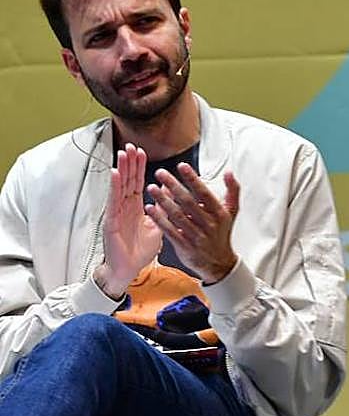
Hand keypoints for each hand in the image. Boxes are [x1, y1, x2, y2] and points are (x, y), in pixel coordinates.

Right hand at [96, 143, 162, 297]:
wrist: (127, 270)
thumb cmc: (138, 251)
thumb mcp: (156, 229)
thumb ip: (161, 214)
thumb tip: (171, 202)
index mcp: (135, 208)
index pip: (137, 183)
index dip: (139, 167)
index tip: (141, 152)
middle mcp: (124, 208)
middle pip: (127, 181)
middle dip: (129, 163)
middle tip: (131, 145)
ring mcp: (116, 213)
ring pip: (119, 187)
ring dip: (121, 170)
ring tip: (122, 154)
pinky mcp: (111, 221)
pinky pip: (113, 201)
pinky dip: (114, 187)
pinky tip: (115, 174)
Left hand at [146, 165, 239, 283]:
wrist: (218, 262)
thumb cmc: (222, 233)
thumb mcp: (232, 211)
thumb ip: (232, 190)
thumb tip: (228, 172)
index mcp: (219, 213)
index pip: (204, 193)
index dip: (192, 179)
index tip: (182, 166)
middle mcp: (208, 224)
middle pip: (188, 202)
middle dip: (173, 186)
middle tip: (161, 173)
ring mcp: (196, 236)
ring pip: (177, 215)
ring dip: (163, 201)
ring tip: (151, 188)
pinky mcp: (184, 246)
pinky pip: (169, 230)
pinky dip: (159, 219)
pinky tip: (150, 209)